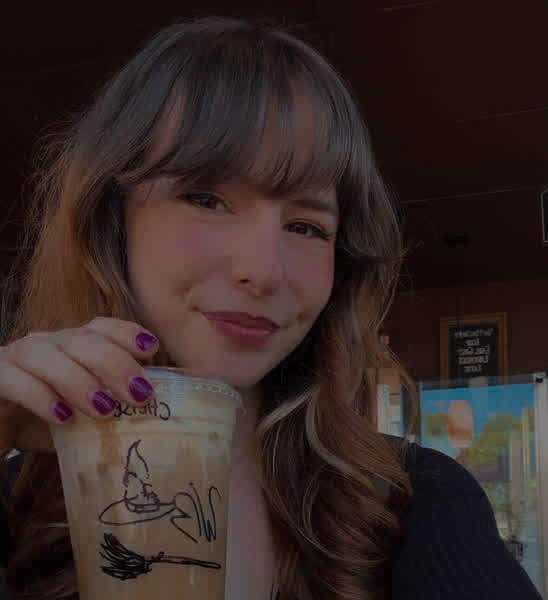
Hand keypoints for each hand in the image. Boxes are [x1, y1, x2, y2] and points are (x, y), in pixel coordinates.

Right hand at [0, 317, 159, 452]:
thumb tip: (156, 425)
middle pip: (81, 340)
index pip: (99, 328)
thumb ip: (112, 413)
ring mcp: (15, 358)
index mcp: (71, 347)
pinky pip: (13, 379)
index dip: (125, 333)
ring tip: (105, 409)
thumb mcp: (82, 418)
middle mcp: (45, 345)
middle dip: (114, 363)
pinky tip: (61, 417)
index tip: (150, 349)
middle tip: (139, 394)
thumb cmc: (40, 424)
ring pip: (46, 355)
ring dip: (79, 380)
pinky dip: (39, 396)